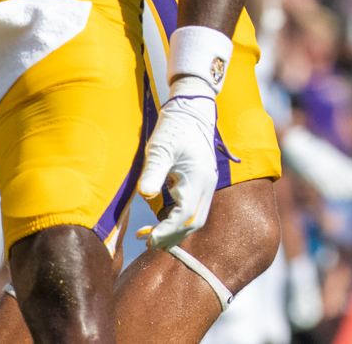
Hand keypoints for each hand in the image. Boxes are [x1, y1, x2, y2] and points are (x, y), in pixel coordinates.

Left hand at [137, 96, 220, 249]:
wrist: (191, 110)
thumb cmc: (173, 128)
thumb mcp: (159, 149)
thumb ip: (153, 173)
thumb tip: (144, 196)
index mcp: (198, 179)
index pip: (185, 216)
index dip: (166, 231)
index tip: (147, 239)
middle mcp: (207, 184)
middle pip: (194, 222)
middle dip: (172, 235)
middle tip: (147, 241)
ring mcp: (207, 183)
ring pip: (196, 217)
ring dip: (175, 229)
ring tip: (150, 234)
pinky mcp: (202, 181)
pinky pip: (194, 208)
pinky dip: (179, 219)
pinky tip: (160, 218)